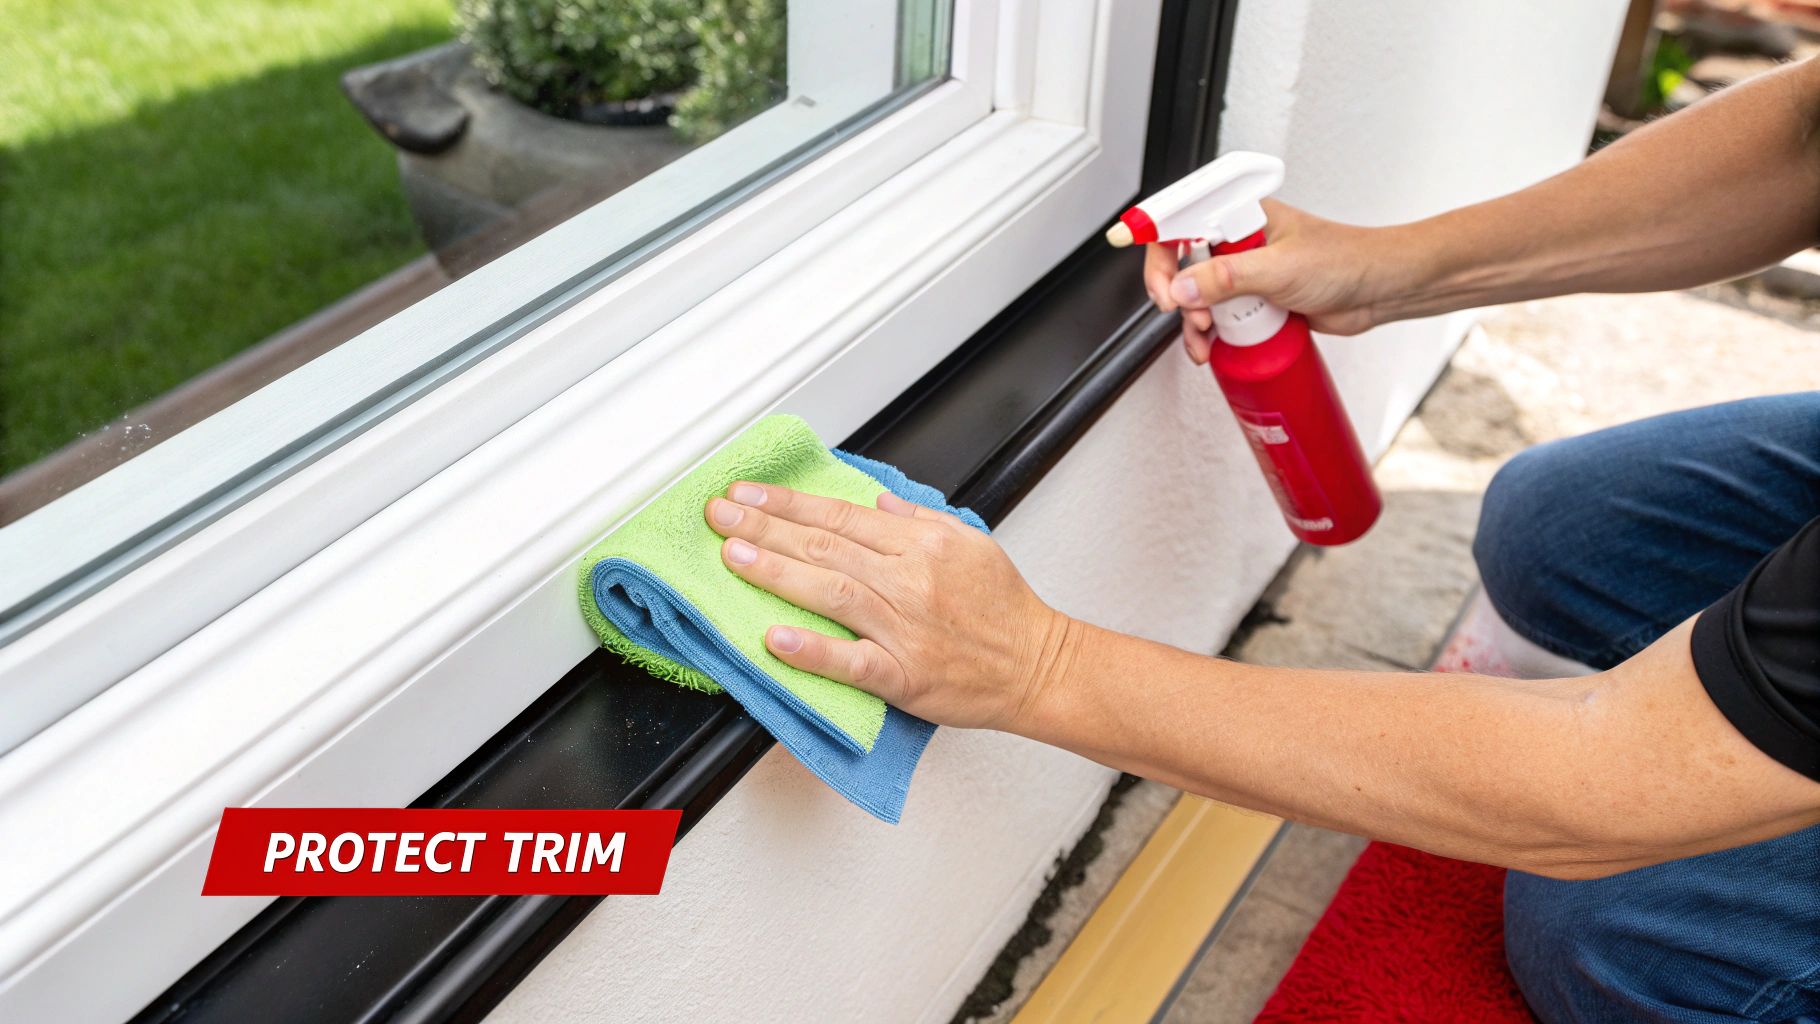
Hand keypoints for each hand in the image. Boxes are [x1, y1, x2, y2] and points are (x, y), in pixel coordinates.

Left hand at [703, 482, 1075, 730]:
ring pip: (831, 591)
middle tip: (718, 516)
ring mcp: (905, 628)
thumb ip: (919, 519)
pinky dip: (813, 650)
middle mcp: (909, 580)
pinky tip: (775, 639)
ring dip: (777, 572)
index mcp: (921, 544)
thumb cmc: (1005, 610)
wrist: (1039, 665)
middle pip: (825, 545)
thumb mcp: (971, 542)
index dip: (787, 503)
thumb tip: (877, 502)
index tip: (746, 495)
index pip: (839, 514)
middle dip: (764, 527)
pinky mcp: (905, 675)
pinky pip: (852, 662)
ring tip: (734, 558)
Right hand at [1143, 199, 1404, 362]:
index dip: (1156, 242)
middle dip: (1175, 292)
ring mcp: (1246, 271)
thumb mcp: (1281, 269)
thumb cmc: (1347, 261)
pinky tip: (1212, 346)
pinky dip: (1209, 334)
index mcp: (1242, 214)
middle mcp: (1239, 240)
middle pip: (1181, 261)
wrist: (1381, 290)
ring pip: (1197, 295)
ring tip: (1203, 337)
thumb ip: (1228, 277)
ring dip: (1192, 320)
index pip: (1183, 220)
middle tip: (1183, 313)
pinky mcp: (1255, 300)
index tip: (1136, 256)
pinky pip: (1218, 316)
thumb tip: (1185, 289)